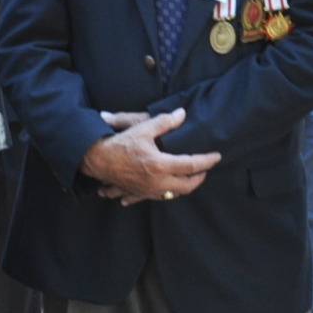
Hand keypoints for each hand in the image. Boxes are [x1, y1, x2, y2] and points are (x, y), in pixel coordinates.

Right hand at [80, 107, 222, 205]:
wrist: (96, 160)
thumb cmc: (119, 144)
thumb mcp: (143, 129)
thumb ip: (165, 122)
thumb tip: (182, 114)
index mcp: (161, 165)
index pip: (192, 165)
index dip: (207, 161)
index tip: (216, 156)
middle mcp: (157, 182)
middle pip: (187, 186)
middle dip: (199, 178)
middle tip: (205, 169)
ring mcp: (148, 191)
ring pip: (174, 194)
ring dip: (185, 186)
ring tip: (190, 176)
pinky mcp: (139, 193)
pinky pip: (158, 198)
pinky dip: (167, 194)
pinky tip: (168, 189)